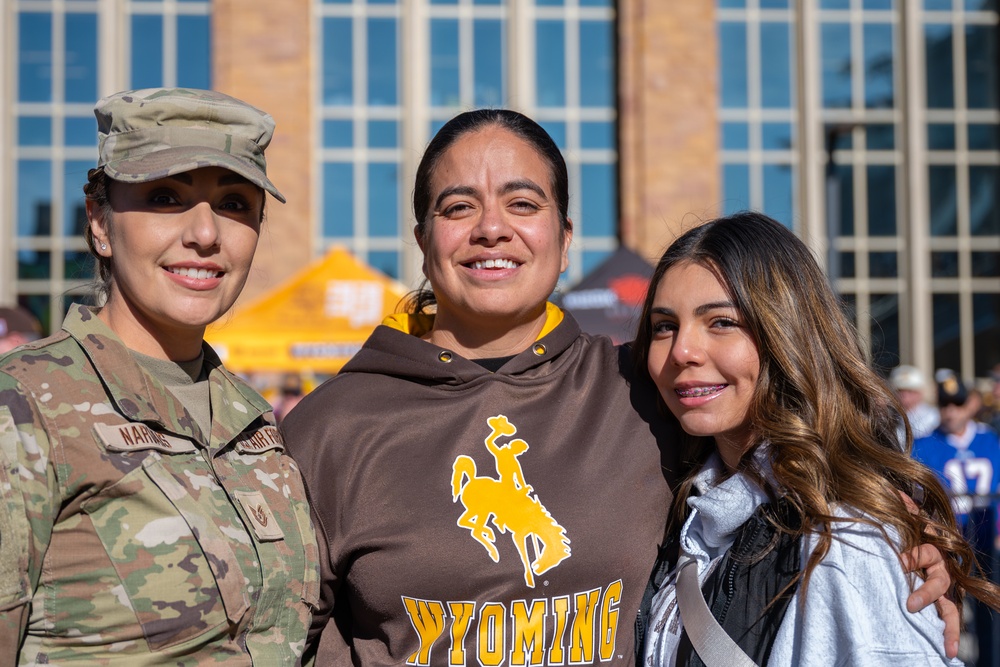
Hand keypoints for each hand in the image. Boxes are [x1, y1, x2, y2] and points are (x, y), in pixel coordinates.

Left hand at [902, 544, 959, 658]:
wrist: (923, 551)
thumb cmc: (908, 548)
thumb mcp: (905, 544)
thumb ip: (898, 548)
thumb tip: (882, 551)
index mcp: (933, 554)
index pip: (924, 554)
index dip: (911, 558)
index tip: (898, 563)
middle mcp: (942, 574)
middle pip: (938, 584)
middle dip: (926, 595)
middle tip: (911, 606)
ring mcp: (945, 593)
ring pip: (950, 610)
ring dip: (949, 629)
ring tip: (949, 648)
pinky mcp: (943, 606)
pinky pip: (945, 620)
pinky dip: (944, 634)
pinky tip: (944, 649)